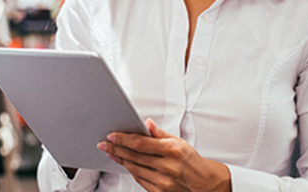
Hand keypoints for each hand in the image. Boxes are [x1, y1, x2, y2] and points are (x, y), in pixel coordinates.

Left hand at [97, 119, 230, 191]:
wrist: (204, 183)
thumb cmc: (191, 161)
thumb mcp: (179, 142)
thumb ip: (160, 134)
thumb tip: (146, 123)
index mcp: (172, 150)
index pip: (141, 143)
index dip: (124, 139)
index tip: (112, 136)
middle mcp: (167, 167)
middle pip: (134, 156)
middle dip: (116, 149)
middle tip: (103, 144)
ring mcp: (163, 182)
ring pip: (135, 168)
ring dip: (120, 160)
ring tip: (111, 152)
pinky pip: (140, 180)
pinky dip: (131, 170)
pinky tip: (124, 163)